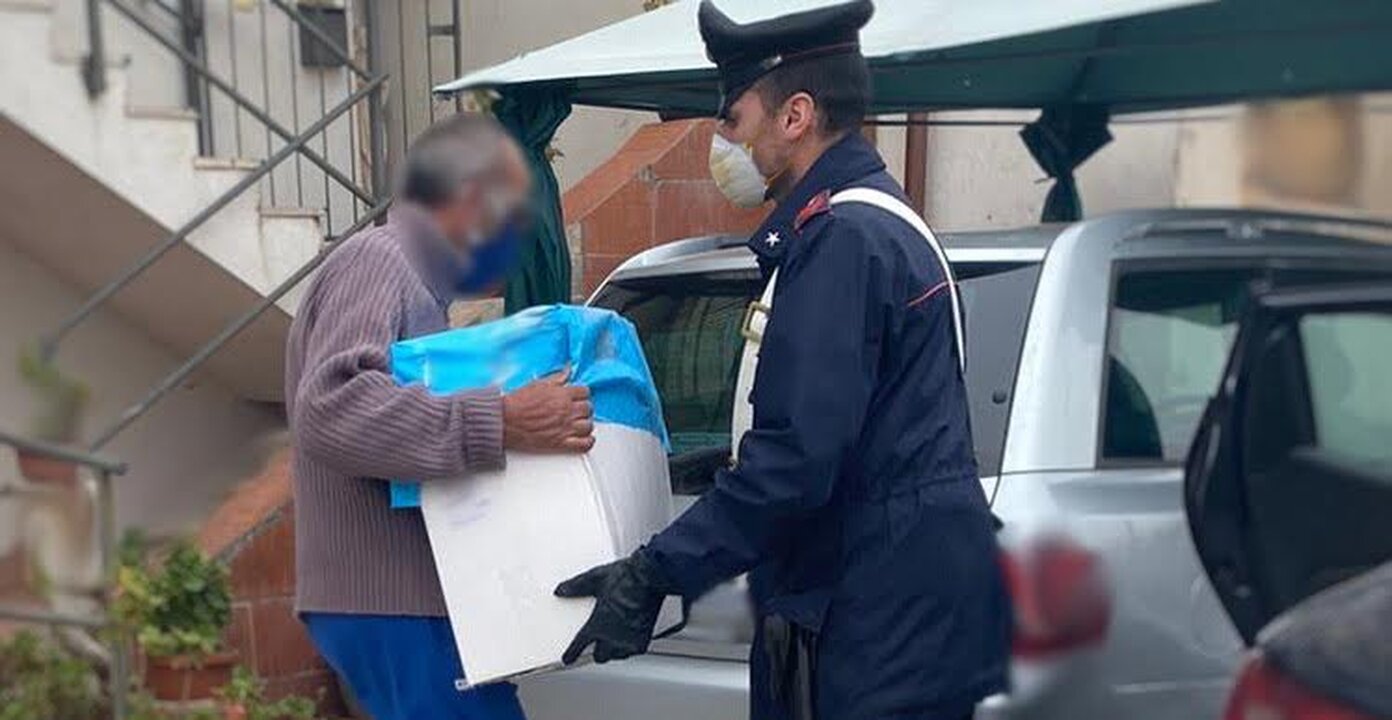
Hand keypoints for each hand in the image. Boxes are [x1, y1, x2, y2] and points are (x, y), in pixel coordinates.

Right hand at [503, 370, 593, 452]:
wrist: (505, 421)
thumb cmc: (518, 403)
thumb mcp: (538, 383)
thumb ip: (557, 377)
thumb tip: (568, 370)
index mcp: (563, 395)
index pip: (585, 392)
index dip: (581, 394)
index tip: (577, 396)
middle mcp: (567, 411)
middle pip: (588, 409)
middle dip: (583, 408)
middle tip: (575, 410)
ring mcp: (565, 428)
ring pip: (588, 426)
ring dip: (584, 424)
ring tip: (577, 423)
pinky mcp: (560, 443)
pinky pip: (584, 444)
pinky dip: (586, 442)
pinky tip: (582, 438)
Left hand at [555, 550, 669, 664]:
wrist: (651, 576)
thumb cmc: (627, 577)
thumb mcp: (595, 578)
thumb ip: (576, 587)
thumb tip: (561, 591)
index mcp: (598, 624)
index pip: (579, 645)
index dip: (571, 654)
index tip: (567, 658)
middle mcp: (612, 636)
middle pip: (600, 656)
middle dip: (598, 651)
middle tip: (598, 644)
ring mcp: (629, 639)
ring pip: (617, 655)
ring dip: (614, 650)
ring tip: (615, 639)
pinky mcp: (644, 638)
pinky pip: (633, 651)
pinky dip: (629, 646)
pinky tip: (629, 636)